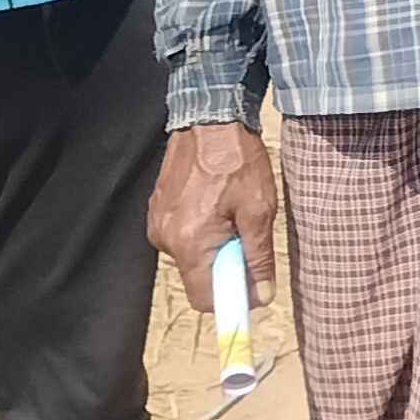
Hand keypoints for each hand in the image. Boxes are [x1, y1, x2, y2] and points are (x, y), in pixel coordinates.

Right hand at [149, 122, 279, 298]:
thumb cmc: (238, 160)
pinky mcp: (157, 212)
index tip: (254, 291)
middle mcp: (166, 239)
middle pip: (198, 279)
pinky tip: (217, 205)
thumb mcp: (259, 209)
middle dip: (226, 269)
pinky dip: (202, 232)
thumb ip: (258, 257)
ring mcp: (158, 224)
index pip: (205, 299)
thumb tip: (262, 295)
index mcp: (191, 242)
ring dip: (215, 248)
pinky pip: (182, 237)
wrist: (210, 119)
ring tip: (234, 214)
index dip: (232, 300)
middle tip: (249, 239)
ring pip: (192, 258)